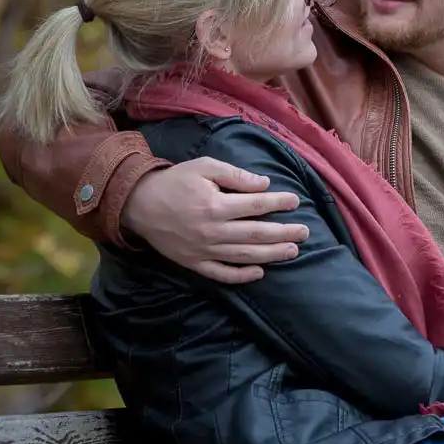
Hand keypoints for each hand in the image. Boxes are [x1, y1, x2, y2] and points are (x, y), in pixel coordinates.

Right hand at [121, 157, 308, 283]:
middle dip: (284, 233)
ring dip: (272, 254)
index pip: (257, 205)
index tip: (295, 201)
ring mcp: (204, 250)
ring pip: (245, 256)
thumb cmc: (175, 181)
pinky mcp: (194, 263)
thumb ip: (235, 175)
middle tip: (305, 232)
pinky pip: (222, 274)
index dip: (279, 203)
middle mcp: (212, 231)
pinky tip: (260, 272)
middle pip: (257, 234)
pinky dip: (242, 276)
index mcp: (215, 205)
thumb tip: (264, 185)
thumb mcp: (204, 167)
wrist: (138, 204)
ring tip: (293, 251)